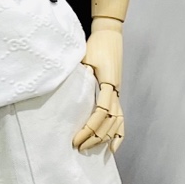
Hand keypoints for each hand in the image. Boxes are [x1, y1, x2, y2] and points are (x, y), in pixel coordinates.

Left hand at [74, 22, 124, 151]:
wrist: (108, 35)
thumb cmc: (94, 46)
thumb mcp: (83, 58)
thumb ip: (78, 74)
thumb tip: (63, 88)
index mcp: (107, 83)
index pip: (101, 112)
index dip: (89, 128)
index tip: (76, 138)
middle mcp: (115, 91)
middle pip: (109, 121)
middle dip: (94, 137)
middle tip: (78, 146)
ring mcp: (117, 93)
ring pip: (117, 122)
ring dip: (104, 138)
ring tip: (90, 149)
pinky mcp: (116, 94)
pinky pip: (121, 117)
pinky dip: (119, 134)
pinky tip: (113, 147)